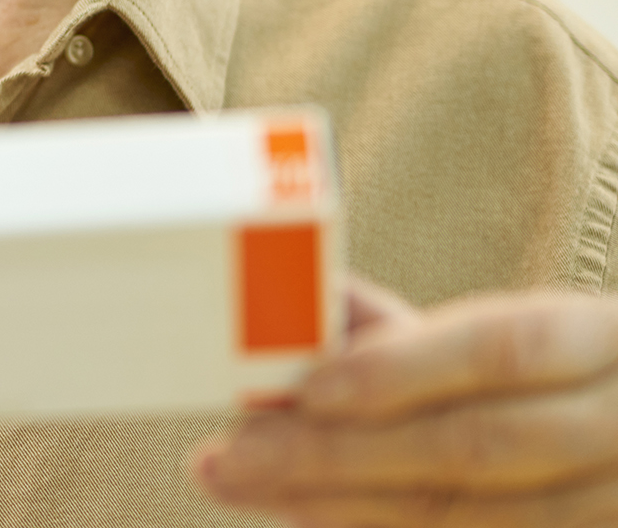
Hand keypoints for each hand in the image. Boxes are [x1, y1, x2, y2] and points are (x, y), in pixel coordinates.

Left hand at [196, 278, 617, 524]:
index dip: (402, 369)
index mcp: (603, 340)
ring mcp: (615, 502)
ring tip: (254, 491)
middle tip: (232, 458)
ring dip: (350, 509)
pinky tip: (316, 519)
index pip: (503, 347)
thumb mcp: (519, 332)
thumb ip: (412, 329)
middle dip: (340, 455)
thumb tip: (304, 304)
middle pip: (475, 446)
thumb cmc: (566, 377)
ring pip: (477, 517)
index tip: (308, 389)